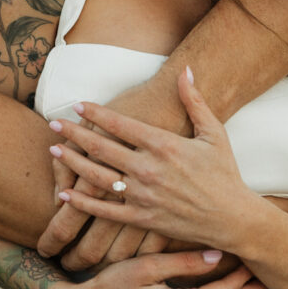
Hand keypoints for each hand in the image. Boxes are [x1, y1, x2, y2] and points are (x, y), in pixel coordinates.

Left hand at [48, 69, 253, 253]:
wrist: (234, 218)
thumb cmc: (225, 173)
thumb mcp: (213, 132)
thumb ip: (194, 100)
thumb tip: (186, 69)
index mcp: (164, 144)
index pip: (120, 124)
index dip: (95, 113)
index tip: (77, 105)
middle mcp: (149, 168)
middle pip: (102, 147)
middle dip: (74, 133)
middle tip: (53, 123)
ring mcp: (144, 195)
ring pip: (98, 176)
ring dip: (72, 162)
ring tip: (53, 149)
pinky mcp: (143, 219)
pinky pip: (106, 211)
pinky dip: (83, 203)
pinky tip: (64, 193)